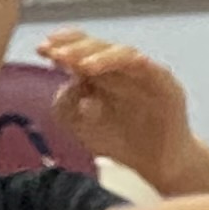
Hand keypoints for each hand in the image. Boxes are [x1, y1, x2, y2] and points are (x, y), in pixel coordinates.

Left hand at [41, 30, 205, 188]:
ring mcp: (145, 75)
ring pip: (123, 53)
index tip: (41, 49)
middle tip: (55, 54)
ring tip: (81, 65)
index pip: (81, 48)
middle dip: (76, 48)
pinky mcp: (166, 86)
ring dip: (101, 56)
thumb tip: (73, 85)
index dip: (62, 44)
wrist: (157, 165)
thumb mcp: (79, 126)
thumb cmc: (118, 141)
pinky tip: (115, 65)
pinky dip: (132, 64)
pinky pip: (151, 68)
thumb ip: (66, 105)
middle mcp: (121, 69)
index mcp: (99, 73)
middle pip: (99, 46)